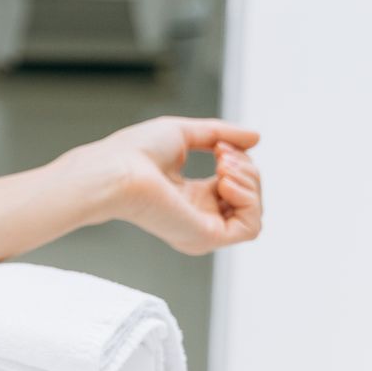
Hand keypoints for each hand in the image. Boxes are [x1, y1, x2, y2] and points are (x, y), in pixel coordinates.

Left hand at [63, 116, 264, 255]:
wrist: (115, 170)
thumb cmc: (134, 151)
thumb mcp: (184, 132)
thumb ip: (220, 134)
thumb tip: (256, 138)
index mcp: (189, 195)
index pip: (234, 184)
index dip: (239, 161)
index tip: (220, 145)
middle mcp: (197, 215)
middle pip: (248, 196)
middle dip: (246, 168)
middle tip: (222, 154)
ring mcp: (201, 228)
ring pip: (253, 211)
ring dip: (249, 181)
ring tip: (223, 166)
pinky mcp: (205, 238)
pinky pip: (250, 228)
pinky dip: (248, 200)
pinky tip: (224, 182)